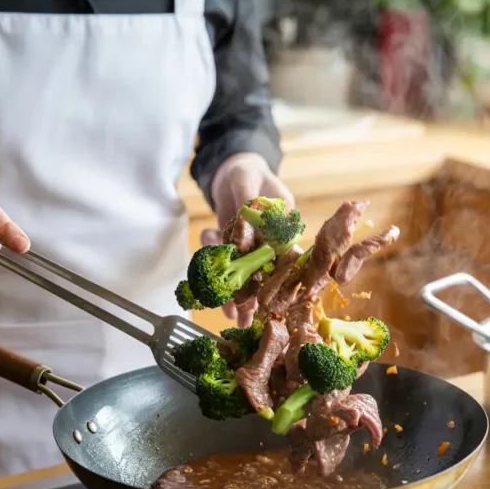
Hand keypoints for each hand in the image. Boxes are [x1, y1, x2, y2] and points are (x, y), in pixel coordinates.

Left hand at [202, 153, 293, 325]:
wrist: (231, 170)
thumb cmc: (246, 171)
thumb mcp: (246, 181)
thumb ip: (247, 203)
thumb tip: (246, 229)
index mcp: (284, 224)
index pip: (280, 254)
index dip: (272, 277)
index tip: (262, 297)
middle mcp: (269, 240)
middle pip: (263, 271)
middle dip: (253, 296)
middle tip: (244, 318)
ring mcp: (251, 246)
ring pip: (244, 273)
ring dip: (235, 294)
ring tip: (228, 315)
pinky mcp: (233, 247)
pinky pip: (224, 264)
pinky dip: (214, 272)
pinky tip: (206, 281)